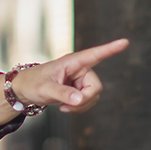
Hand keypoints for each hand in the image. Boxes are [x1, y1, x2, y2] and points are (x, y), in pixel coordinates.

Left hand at [0, 39, 128, 124]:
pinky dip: (79, 107)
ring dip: (81, 105)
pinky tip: (66, 107)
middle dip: (84, 99)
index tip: (125, 42)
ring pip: (93, 96)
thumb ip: (62, 94)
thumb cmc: (33, 84)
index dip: (110, 49)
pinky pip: (88, 101)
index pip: (94, 54)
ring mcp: (81, 79)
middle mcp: (80, 69)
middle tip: (67, 106)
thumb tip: (79, 99)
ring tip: (64, 106)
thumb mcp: (45, 89)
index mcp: (72, 62)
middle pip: (95, 86)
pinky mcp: (79, 89)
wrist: (25, 90)